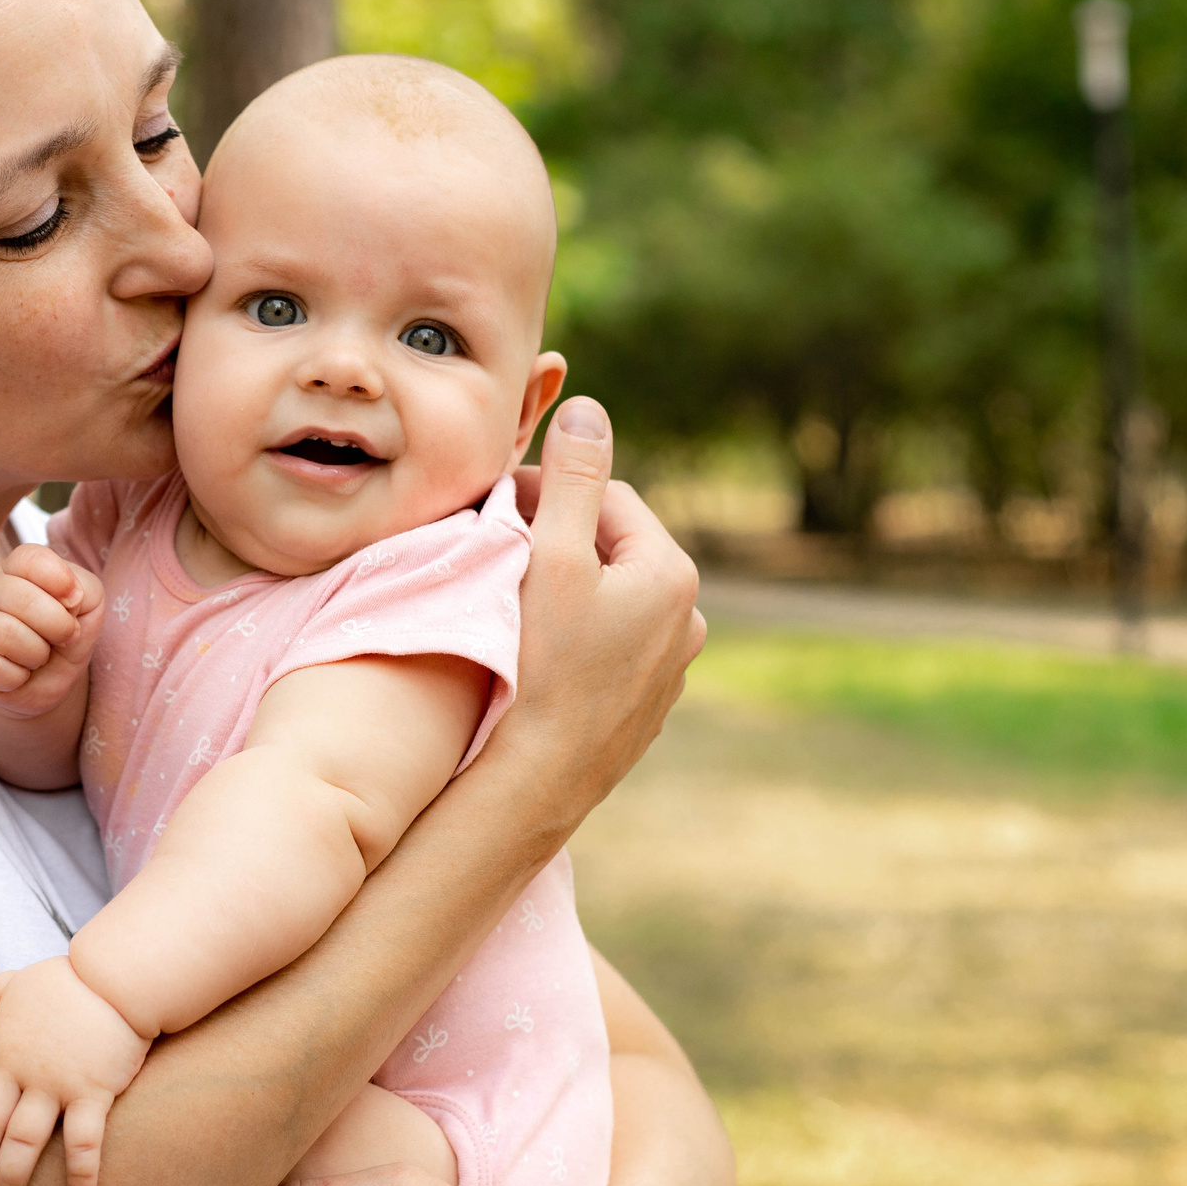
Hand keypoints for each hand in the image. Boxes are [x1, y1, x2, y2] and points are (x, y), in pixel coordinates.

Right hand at [0, 545, 106, 718]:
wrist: (49, 679)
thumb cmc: (66, 633)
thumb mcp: (89, 605)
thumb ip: (85, 590)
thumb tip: (67, 601)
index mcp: (18, 566)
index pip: (32, 559)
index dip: (61, 582)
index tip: (75, 602)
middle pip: (22, 600)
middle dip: (58, 627)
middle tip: (63, 638)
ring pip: (5, 635)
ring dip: (37, 654)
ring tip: (38, 656)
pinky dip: (16, 678)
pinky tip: (17, 673)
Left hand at [0, 955, 149, 1185]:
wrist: (117, 977)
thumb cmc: (72, 980)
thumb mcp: (26, 980)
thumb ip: (1, 990)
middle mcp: (18, 1066)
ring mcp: (53, 1081)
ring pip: (22, 1142)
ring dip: (10, 1181)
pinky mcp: (91, 1092)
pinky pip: (81, 1143)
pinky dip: (79, 1175)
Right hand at [497, 397, 705, 834]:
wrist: (545, 777)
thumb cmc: (545, 665)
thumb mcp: (552, 559)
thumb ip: (570, 480)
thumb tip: (588, 408)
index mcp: (672, 572)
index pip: (607, 497)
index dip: (549, 491)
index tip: (498, 504)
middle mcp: (688, 618)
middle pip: (612, 546)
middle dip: (559, 535)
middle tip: (498, 545)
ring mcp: (670, 667)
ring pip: (612, 597)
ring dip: (568, 584)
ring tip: (512, 596)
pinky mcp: (647, 705)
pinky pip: (611, 644)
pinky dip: (577, 633)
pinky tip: (536, 650)